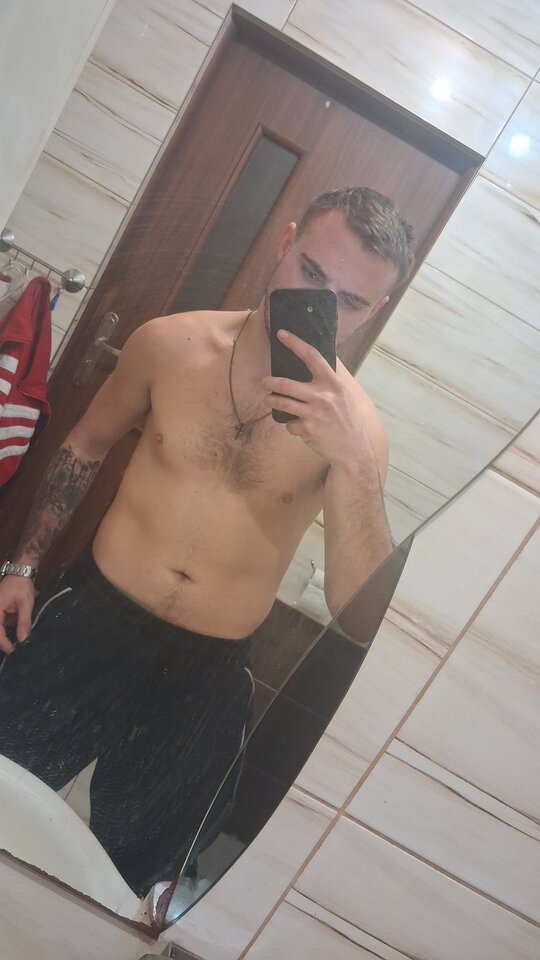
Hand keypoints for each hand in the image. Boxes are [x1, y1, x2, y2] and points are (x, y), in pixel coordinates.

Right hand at [0, 576, 34, 653]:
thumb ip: (24, 621)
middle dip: (2, 640)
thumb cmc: (22, 586)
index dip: (3, 643)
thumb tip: (22, 639)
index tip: (11, 650)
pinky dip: (3, 628)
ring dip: (2, 634)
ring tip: (11, 643)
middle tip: (11, 649)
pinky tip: (10, 633)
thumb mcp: (26, 603)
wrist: (19, 572)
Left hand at [264, 329, 375, 468]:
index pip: (312, 356)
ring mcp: (314, 414)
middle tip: (264, 381)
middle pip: (287, 384)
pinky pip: (289, 424)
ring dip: (271, 401)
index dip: (295, 343)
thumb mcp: (344, 396)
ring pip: (282, 403)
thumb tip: (314, 362)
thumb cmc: (347, 420)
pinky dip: (292, 426)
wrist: (353, 450)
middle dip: (270, 382)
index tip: (281, 334)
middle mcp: (323, 397)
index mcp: (333, 384)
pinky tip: (300, 429)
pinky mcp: (307, 430)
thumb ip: (329, 382)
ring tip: (268, 399)